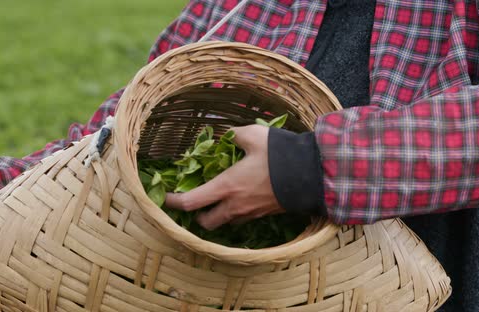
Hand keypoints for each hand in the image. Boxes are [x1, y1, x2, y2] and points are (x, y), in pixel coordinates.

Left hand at [166, 125, 285, 229]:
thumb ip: (235, 135)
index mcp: (227, 187)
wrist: (312, 175)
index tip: (166, 197)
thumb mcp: (254, 135)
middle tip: (195, 201)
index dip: (174, 202)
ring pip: (225, 222)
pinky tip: (240, 197)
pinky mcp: (264, 215)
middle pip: (206, 223)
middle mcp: (235, 206)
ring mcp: (250, 214)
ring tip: (217, 199)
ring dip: (217, 215)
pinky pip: (242, 219)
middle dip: (197, 215)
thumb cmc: (280, 155)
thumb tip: (227, 136)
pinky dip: (234, 213)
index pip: (191, 202)